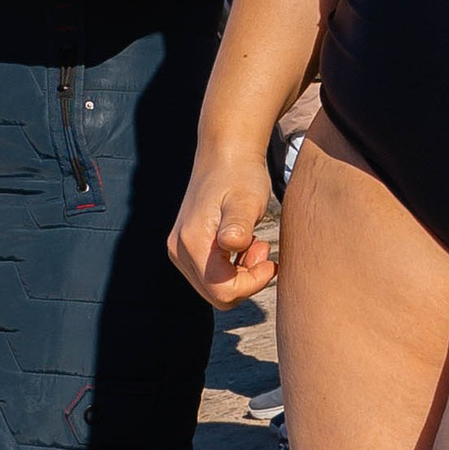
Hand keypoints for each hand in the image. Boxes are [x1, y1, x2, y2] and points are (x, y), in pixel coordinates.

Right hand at [167, 144, 280, 305]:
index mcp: (192, 242)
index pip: (222, 292)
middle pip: (217, 295)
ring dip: (241, 274)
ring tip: (255, 243)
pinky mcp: (186, 247)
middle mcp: (179, 250)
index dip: (252, 284)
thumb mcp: (247, 199)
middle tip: (262, 249)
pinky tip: (245, 244)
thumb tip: (232, 243)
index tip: (270, 261)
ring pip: (215, 287)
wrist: (225, 154)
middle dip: (246, 281)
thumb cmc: (241, 176)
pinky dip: (233, 268)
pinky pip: (212, 275)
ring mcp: (180, 250)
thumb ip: (239, 224)